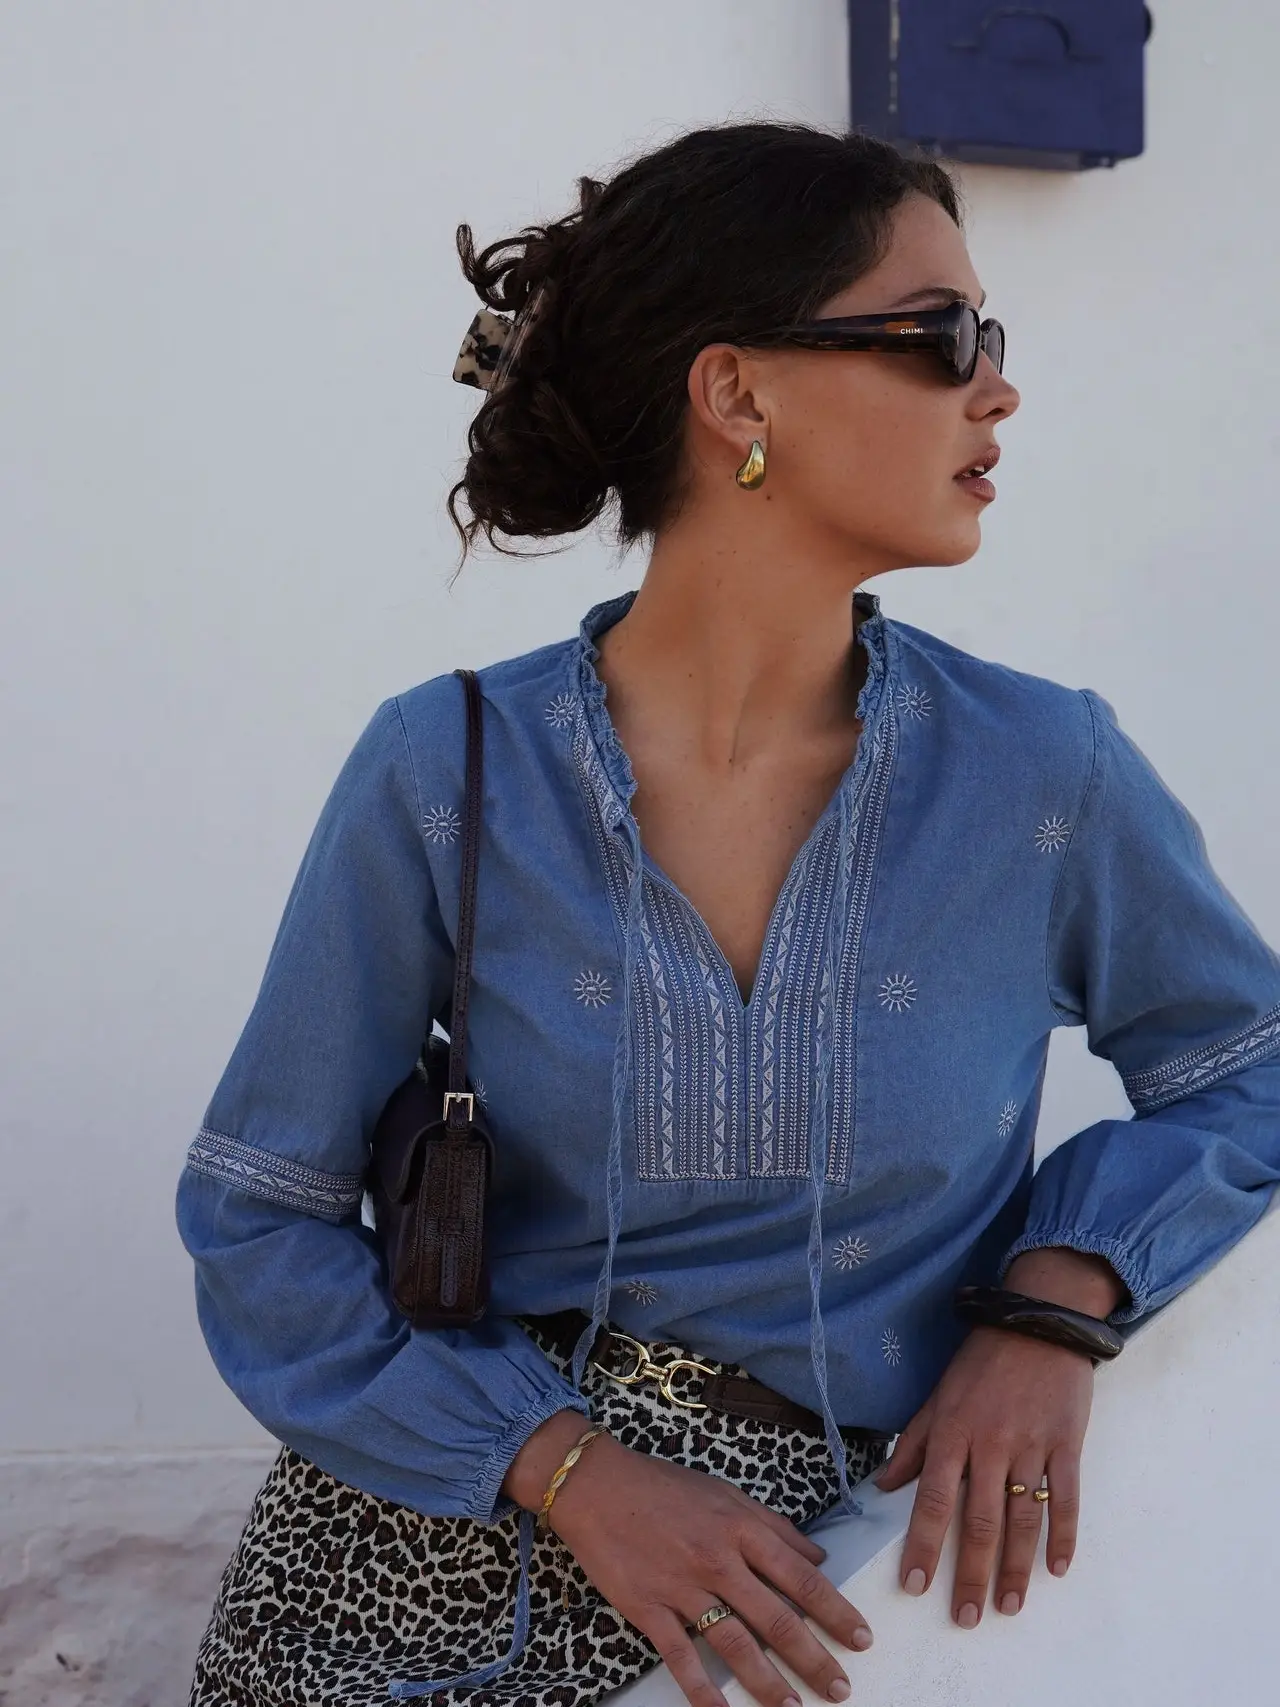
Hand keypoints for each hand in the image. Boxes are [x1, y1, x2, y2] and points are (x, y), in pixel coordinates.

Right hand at [506, 1414, 872, 1706]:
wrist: (597, 1485)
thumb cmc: (663, 1486)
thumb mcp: (726, 1493)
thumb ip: (773, 1526)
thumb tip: (817, 1557)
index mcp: (741, 1528)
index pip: (801, 1577)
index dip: (835, 1610)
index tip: (862, 1637)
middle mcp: (718, 1560)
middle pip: (776, 1618)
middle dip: (814, 1657)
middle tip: (841, 1688)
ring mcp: (682, 1587)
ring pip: (735, 1643)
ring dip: (768, 1682)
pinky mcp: (648, 1609)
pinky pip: (681, 1657)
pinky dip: (702, 1690)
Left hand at [873, 1248, 1123, 1627]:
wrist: (1037, 1322)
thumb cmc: (980, 1361)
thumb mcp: (936, 1396)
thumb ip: (912, 1444)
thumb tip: (882, 1486)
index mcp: (952, 1431)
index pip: (932, 1499)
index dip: (924, 1545)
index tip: (915, 1586)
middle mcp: (989, 1443)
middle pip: (979, 1520)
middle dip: (971, 1574)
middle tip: (967, 1616)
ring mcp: (1031, 1445)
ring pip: (1022, 1518)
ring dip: (1016, 1568)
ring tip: (1009, 1606)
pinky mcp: (1066, 1443)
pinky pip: (1065, 1498)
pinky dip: (1063, 1535)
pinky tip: (1057, 1569)